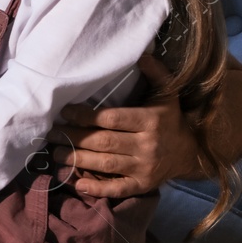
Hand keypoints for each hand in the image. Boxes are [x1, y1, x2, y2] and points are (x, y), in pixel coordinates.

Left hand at [49, 55, 197, 196]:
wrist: (191, 153)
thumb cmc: (170, 120)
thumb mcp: (167, 95)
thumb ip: (156, 74)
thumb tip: (143, 53)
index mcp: (150, 121)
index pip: (111, 119)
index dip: (84, 116)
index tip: (63, 112)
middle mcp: (147, 145)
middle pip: (103, 142)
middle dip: (73, 137)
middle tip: (51, 133)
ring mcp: (145, 167)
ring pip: (105, 164)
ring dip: (77, 160)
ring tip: (56, 153)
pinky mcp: (143, 185)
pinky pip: (117, 189)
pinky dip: (97, 189)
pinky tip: (77, 184)